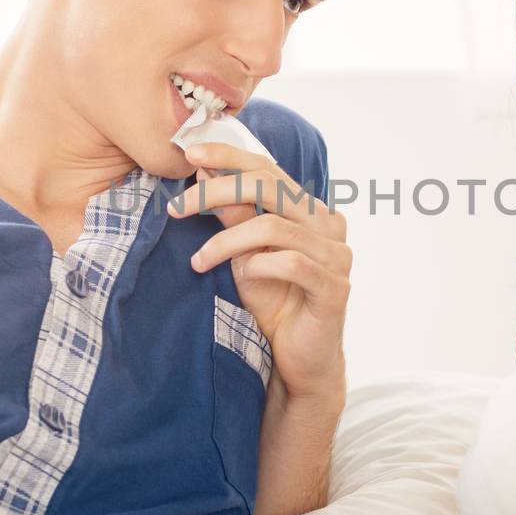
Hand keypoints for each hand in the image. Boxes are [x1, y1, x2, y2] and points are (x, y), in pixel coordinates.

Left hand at [169, 142, 350, 402]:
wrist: (298, 361)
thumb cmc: (274, 304)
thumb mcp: (244, 254)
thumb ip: (234, 215)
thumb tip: (206, 172)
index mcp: (310, 210)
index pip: (269, 169)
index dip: (230, 156)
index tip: (190, 153)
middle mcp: (329, 225)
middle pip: (271, 188)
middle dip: (217, 192)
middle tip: (178, 208)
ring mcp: (337, 255)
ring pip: (274, 227)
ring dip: (226, 243)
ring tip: (199, 261)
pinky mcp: (335, 287)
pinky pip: (292, 263)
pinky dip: (258, 267)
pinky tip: (243, 277)